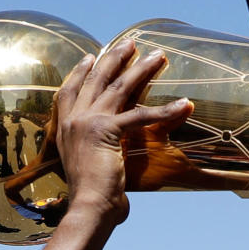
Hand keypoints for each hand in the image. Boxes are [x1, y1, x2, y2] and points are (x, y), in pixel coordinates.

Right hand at [55, 40, 192, 223]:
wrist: (88, 206)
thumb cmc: (90, 195)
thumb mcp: (86, 165)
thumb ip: (95, 154)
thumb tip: (108, 161)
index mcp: (64, 127)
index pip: (70, 90)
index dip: (81, 72)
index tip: (91, 56)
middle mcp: (73, 120)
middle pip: (96, 80)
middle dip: (114, 58)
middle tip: (129, 42)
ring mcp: (87, 123)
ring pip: (119, 88)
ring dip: (141, 69)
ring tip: (157, 56)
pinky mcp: (107, 131)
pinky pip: (141, 115)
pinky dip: (166, 110)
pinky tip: (184, 104)